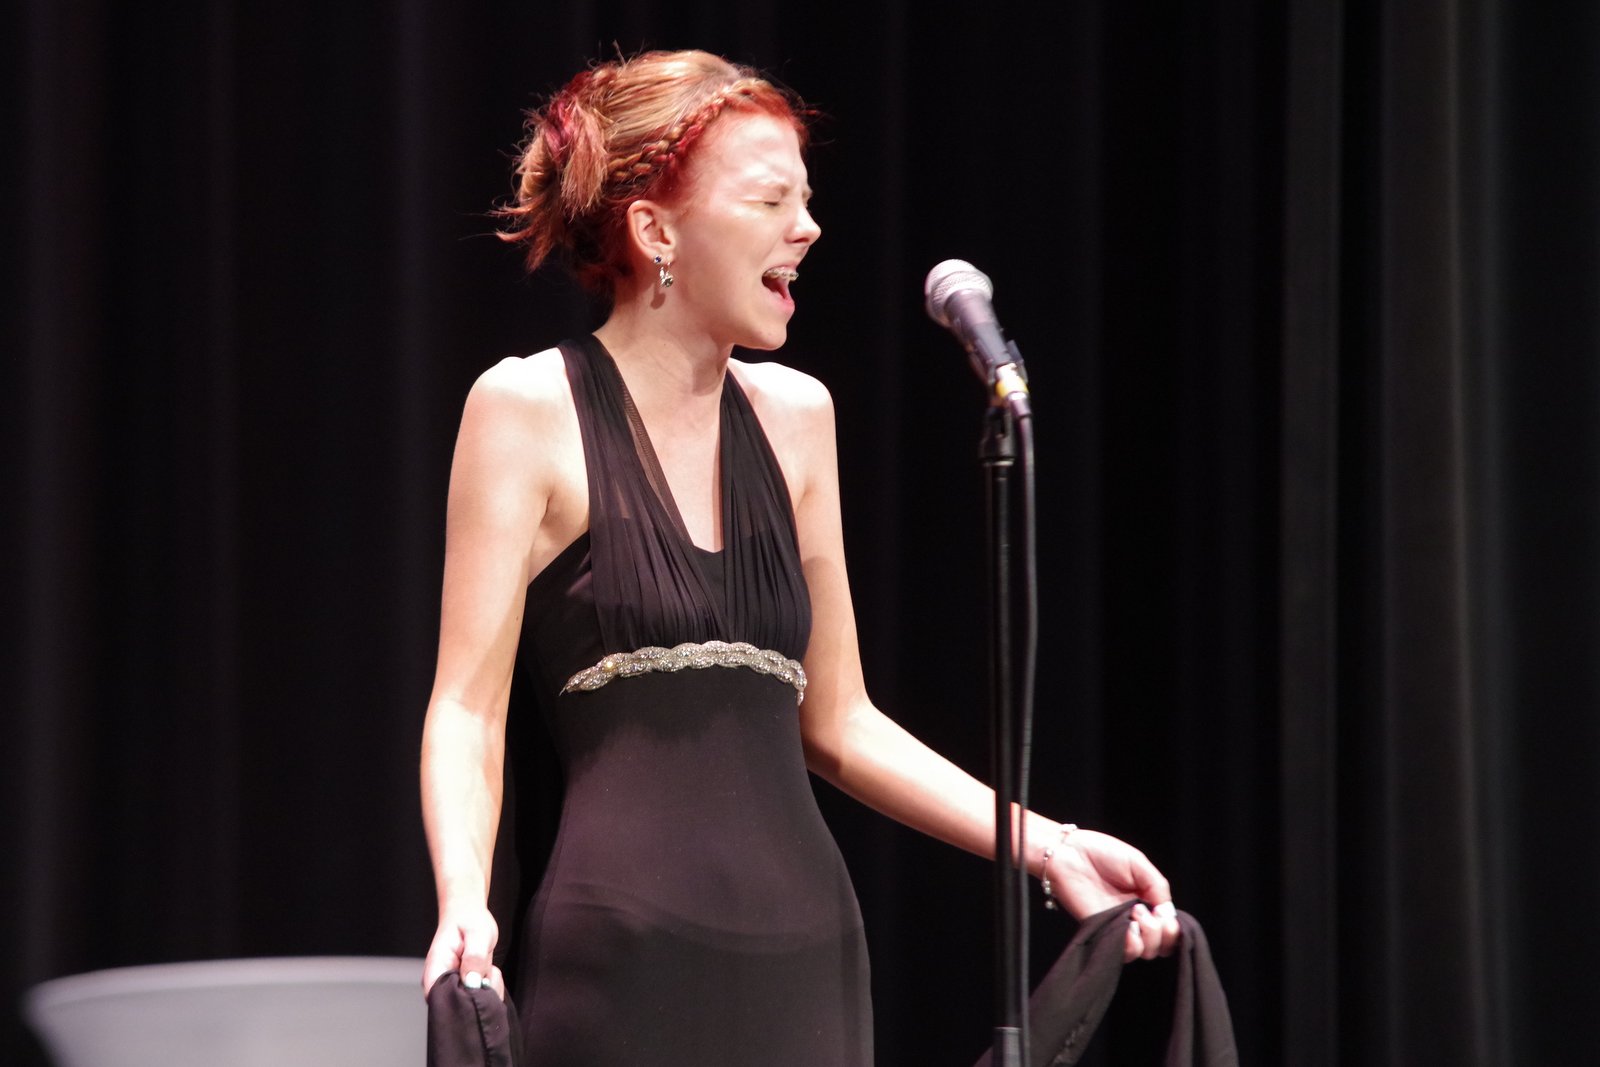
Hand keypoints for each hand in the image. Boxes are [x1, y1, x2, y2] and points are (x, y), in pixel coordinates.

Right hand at [422, 904, 505, 999]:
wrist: (469, 915)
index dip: (459, 1002)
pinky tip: (490, 972)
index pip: (438, 1000)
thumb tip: (472, 983)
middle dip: (478, 997)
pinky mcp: (466, 987)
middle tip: (488, 974)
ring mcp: (454, 986)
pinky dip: (492, 989)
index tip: (479, 988)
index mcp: (436, 969)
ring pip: (472, 1004)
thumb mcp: (477, 934)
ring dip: (488, 991)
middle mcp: (441, 982)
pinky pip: (481, 999)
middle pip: (457, 1007)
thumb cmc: (469, 920)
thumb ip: (474, 957)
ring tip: (488, 968)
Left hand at [1042, 827, 1179, 961]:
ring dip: (1150, 937)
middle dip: (1165, 935)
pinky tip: (1129, 927)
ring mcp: (1118, 928)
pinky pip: (1124, 952)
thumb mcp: (1139, 864)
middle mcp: (1135, 918)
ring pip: (1145, 952)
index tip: (1166, 915)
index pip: (1169, 928)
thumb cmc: (1102, 853)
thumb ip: (1158, 887)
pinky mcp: (1101, 933)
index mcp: (1147, 901)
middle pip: (1161, 945)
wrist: (1069, 854)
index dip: (1174, 928)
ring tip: (1136, 913)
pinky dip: (1133, 945)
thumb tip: (1169, 914)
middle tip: (1150, 913)